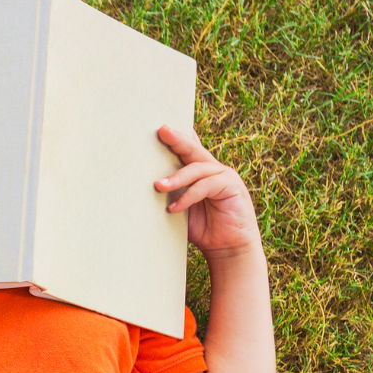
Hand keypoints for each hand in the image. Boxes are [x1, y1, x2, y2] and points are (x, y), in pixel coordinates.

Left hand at [153, 125, 261, 257]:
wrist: (228, 247)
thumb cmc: (201, 227)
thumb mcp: (179, 207)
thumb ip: (168, 194)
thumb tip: (140, 186)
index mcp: (198, 170)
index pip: (187, 148)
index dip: (176, 135)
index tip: (159, 125)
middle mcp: (211, 168)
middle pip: (193, 149)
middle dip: (177, 139)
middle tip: (161, 130)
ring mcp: (223, 176)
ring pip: (197, 168)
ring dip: (176, 177)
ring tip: (158, 186)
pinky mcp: (232, 187)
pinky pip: (206, 186)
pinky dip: (188, 196)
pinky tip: (174, 207)